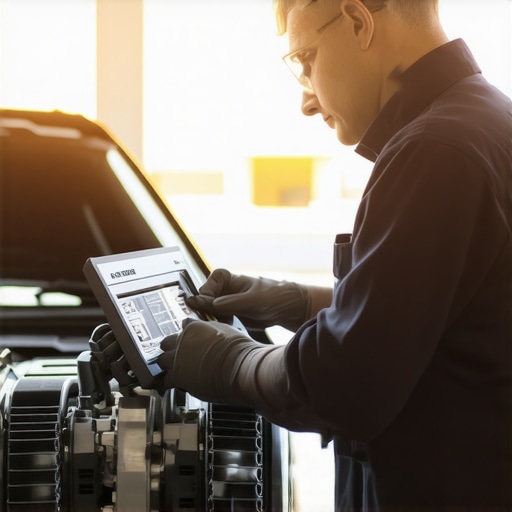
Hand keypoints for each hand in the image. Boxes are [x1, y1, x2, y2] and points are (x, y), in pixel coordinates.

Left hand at [157, 318, 285, 406]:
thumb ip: (214, 331)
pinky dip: (172, 382)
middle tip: (180, 355)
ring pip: (162, 361)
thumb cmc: (239, 351)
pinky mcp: (177, 376)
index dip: (188, 335)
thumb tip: (213, 334)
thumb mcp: (227, 331)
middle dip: (172, 348)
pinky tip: (179, 384)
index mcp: (194, 327)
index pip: (184, 326)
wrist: (240, 367)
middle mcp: (182, 340)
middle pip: (166, 342)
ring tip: (178, 370)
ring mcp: (178, 358)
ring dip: (169, 365)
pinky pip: (166, 380)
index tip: (192, 340)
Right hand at [186, 268, 331, 331]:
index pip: (212, 281)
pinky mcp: (234, 316)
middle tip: (207, 318)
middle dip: (205, 307)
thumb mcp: (254, 300)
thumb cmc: (276, 297)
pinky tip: (224, 329)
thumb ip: (231, 302)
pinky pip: (220, 319)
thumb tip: (209, 304)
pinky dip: (219, 324)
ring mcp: (230, 303)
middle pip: (207, 296)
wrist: (293, 309)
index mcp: (232, 279)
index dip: (206, 292)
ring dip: (211, 318)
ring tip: (217, 324)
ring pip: (211, 310)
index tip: (204, 304)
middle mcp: (228, 290)